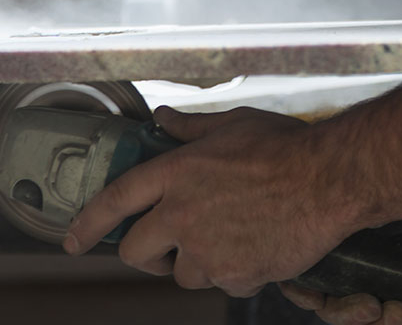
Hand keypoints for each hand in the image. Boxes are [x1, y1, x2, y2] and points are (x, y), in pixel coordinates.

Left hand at [63, 106, 361, 296]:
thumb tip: (163, 118)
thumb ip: (189, 127)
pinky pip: (222, 283)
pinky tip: (251, 243)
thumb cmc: (282, 146)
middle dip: (143, 251)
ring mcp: (209, 250)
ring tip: (223, 234)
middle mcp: (183, 214)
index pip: (116, 200)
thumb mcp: (230, 125)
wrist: (328, 180)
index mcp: (177, 173)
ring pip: (181, 274)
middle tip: (161, 241)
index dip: (88, 222)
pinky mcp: (236, 276)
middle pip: (136, 252)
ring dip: (193, 261)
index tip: (72, 240)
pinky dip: (231, 270)